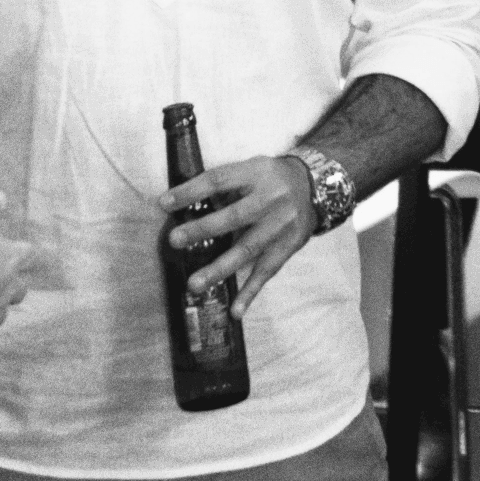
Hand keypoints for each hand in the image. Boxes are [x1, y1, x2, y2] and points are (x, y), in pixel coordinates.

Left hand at [165, 155, 320, 312]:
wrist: (315, 187)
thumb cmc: (272, 178)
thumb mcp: (251, 169)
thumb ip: (226, 186)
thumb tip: (187, 205)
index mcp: (255, 174)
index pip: (218, 180)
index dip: (191, 191)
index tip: (164, 203)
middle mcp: (270, 199)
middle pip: (232, 216)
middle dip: (202, 229)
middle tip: (175, 241)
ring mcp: (279, 226)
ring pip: (247, 249)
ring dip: (219, 269)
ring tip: (194, 284)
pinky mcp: (287, 247)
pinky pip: (266, 272)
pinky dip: (250, 292)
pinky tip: (235, 311)